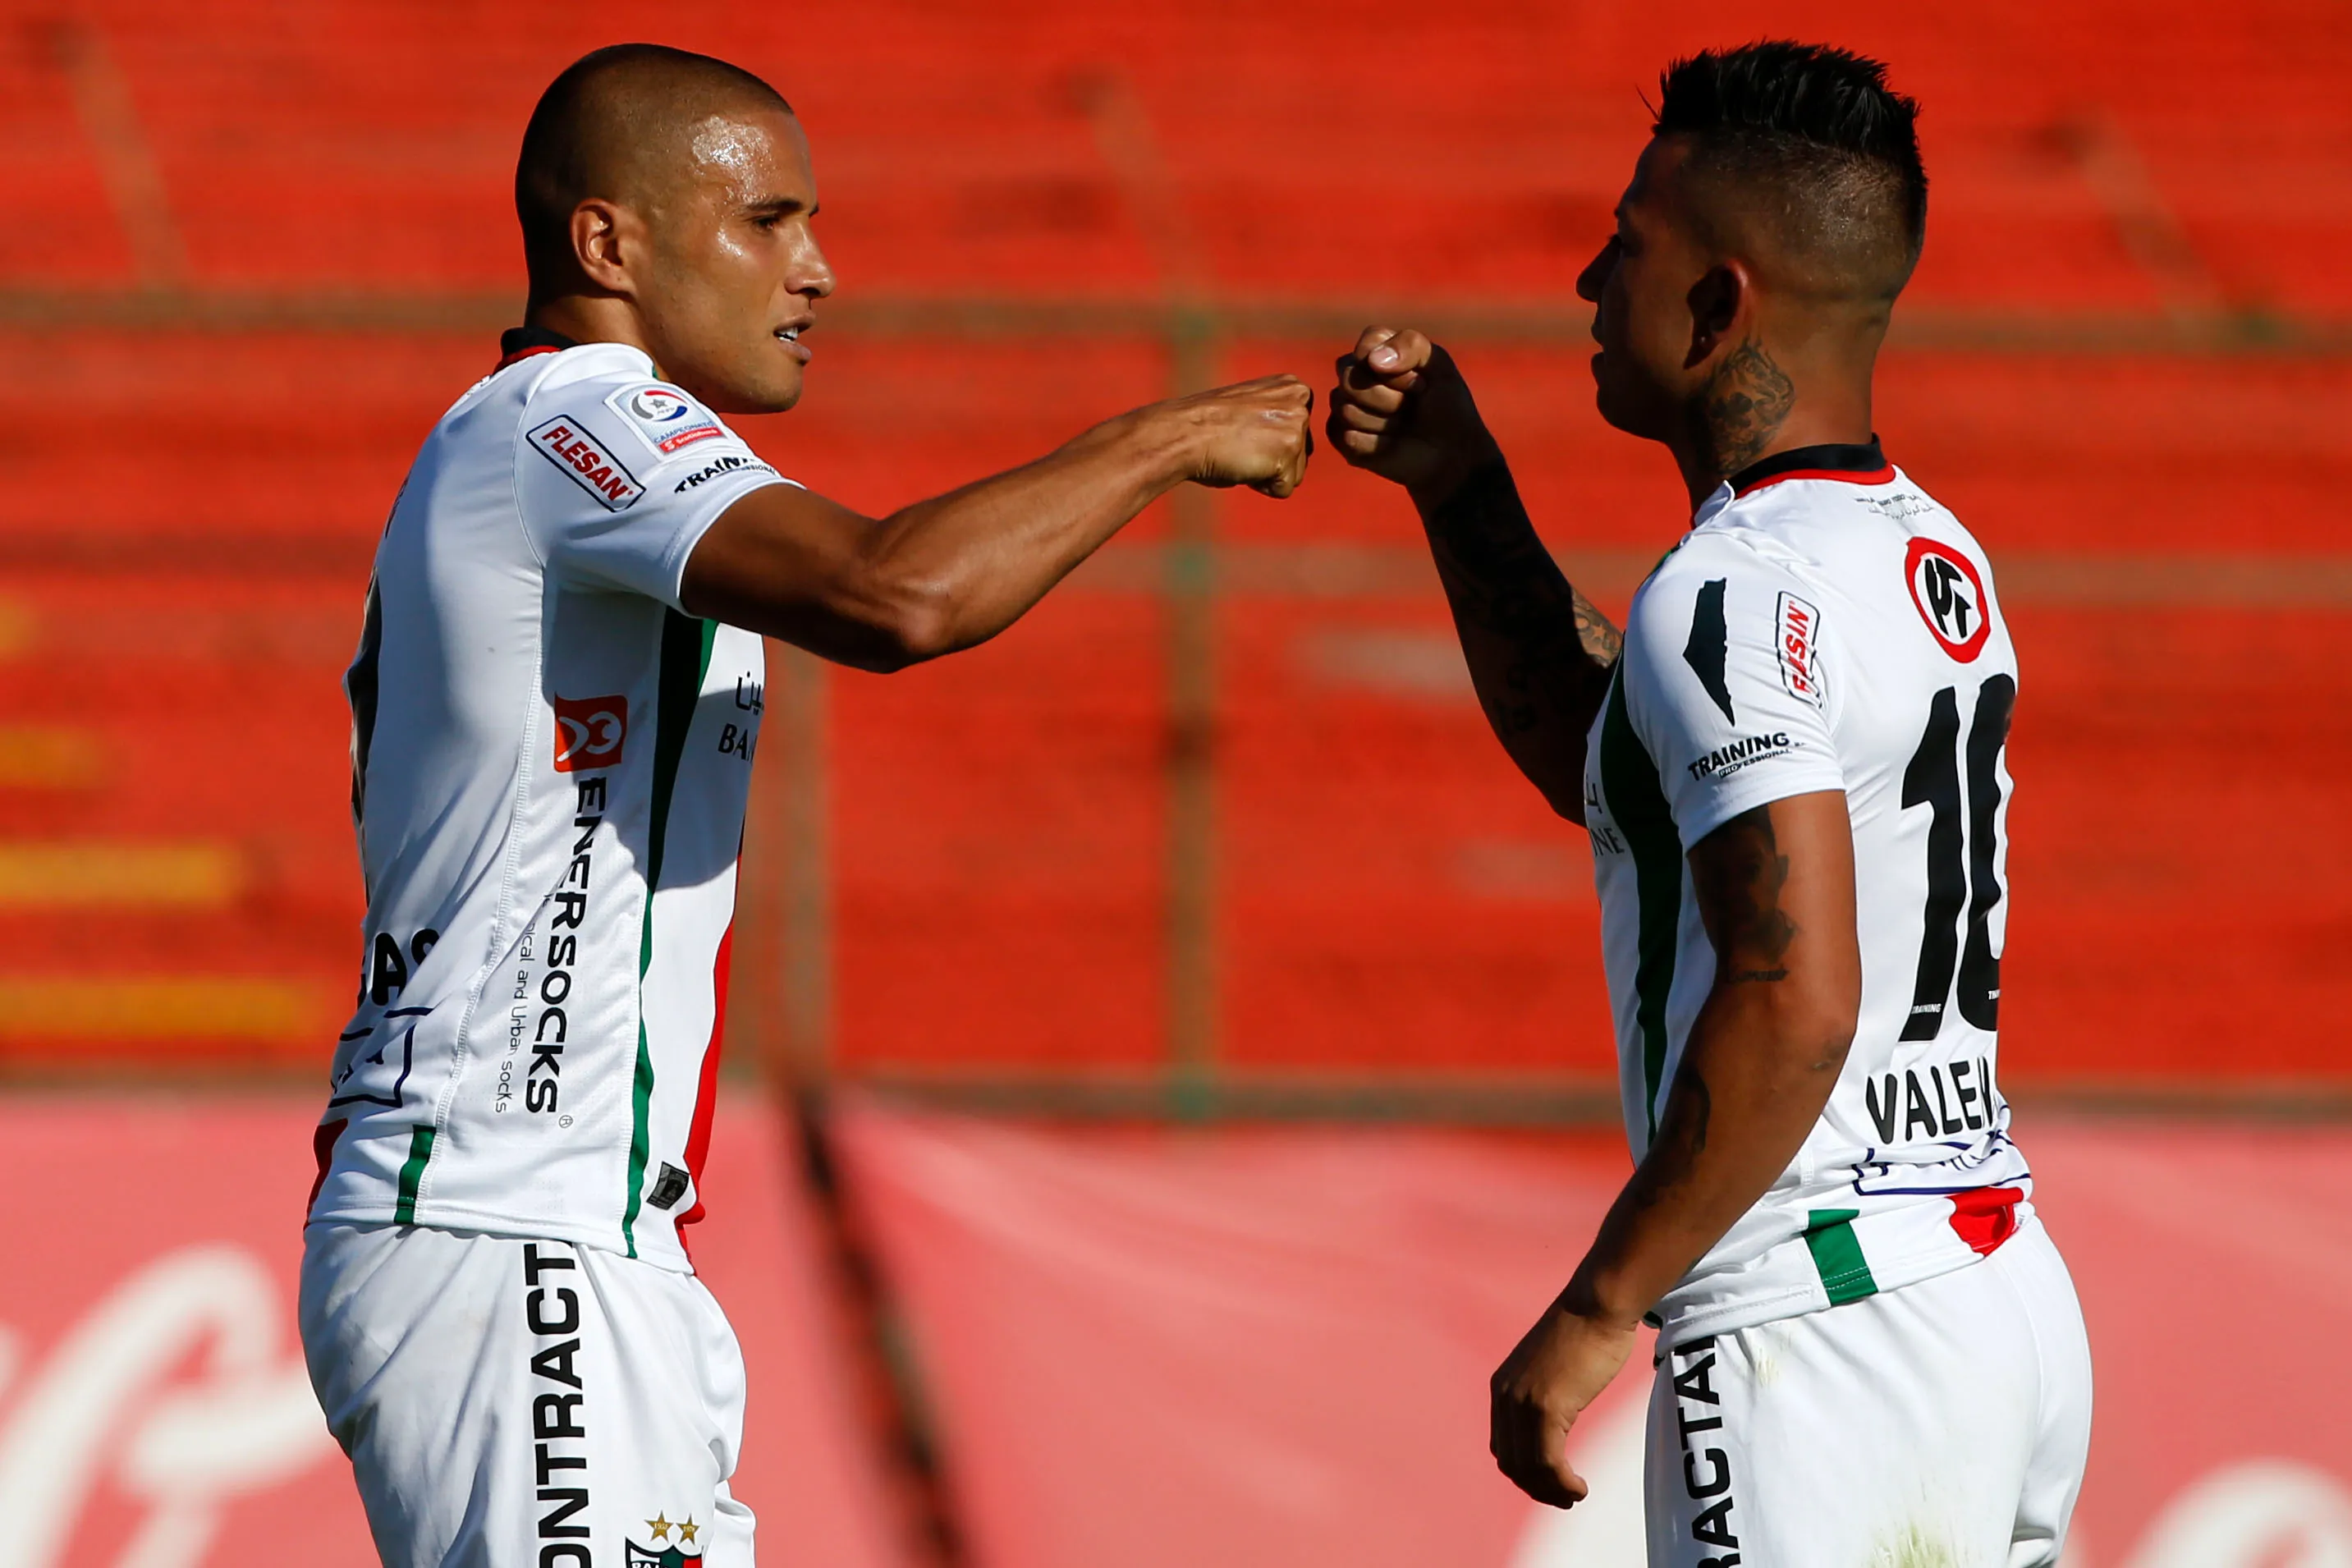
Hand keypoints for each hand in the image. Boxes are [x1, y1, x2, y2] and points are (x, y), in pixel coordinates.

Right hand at [1164, 375, 1313, 497]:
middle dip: (1273, 459)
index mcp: (1293, 388)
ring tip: (1241, 453)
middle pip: (1302, 454)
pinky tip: (1242, 465)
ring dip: (1267, 473)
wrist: (1184, 433)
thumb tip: (1288, 448)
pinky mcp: (1287, 455)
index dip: (1271, 442)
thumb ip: (1277, 420)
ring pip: (1294, 474)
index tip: (1246, 431)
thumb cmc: (1208, 425)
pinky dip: (1261, 486)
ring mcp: (1296, 428)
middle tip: (1241, 444)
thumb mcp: (1253, 408)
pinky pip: (1283, 490)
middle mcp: (1300, 404)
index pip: (1300, 432)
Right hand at [1327, 327, 1500, 498]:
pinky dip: (1375, 443)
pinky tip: (1390, 443)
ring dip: (1385, 423)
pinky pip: (1346, 437)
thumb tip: (1372, 360)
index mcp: (1377, 349)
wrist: (1450, 452)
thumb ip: (1410, 345)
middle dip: (1388, 398)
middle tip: (1410, 407)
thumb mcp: (1439, 365)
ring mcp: (1345, 405)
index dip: (1396, 369)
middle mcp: (1355, 374)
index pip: (1367, 344)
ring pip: (1347, 410)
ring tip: (1402, 425)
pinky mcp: (1342, 437)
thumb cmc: (1445, 405)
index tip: (1421, 383)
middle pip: (1349, 377)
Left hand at [1489, 1302, 1637, 1507]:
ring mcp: (1524, 1402)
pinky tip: (1580, 1487)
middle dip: (1537, 1488)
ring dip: (1552, 1491)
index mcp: (1502, 1387)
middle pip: (1512, 1463)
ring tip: (1574, 1495)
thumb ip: (1543, 1393)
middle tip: (1565, 1498)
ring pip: (1530, 1468)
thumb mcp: (1551, 1367)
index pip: (1502, 1447)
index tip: (1551, 1483)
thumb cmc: (1585, 1331)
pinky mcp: (1547, 1406)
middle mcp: (1505, 1396)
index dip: (1525, 1473)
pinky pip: (1549, 1462)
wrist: (1597, 1304)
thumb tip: (1553, 1420)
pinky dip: (1563, 1483)